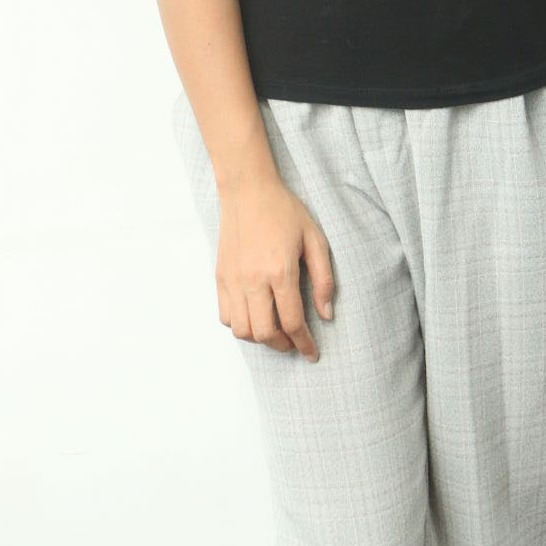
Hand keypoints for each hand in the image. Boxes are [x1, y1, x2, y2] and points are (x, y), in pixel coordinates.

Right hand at [216, 176, 334, 362]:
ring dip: (261, 338)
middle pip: (265, 333)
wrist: (248, 190)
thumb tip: (326, 315)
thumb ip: (323, 278)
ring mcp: (233, 280)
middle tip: (295, 342)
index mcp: (280, 271)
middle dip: (284, 346)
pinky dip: (240, 325)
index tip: (312, 354)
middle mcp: (253, 281)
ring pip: (242, 330)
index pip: (293, 322)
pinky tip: (255, 316)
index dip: (305, 344)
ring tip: (276, 331)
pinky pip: (226, 316)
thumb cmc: (285, 211)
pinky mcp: (220, 277)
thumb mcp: (314, 238)